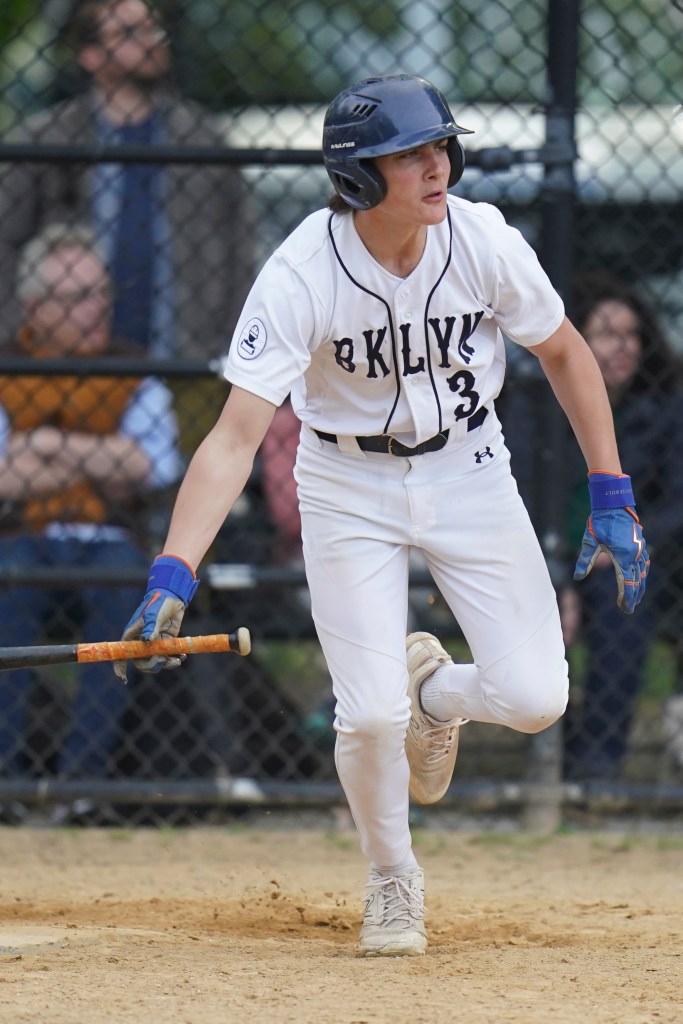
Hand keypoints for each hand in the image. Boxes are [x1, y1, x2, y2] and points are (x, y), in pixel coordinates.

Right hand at [114, 554, 198, 680]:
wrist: (173, 597)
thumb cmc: (158, 603)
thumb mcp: (153, 615)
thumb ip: (150, 628)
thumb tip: (147, 641)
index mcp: (132, 636)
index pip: (121, 655)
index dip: (120, 668)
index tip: (123, 679)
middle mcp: (141, 642)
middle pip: (142, 663)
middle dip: (152, 665)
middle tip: (163, 661)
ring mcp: (154, 643)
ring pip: (156, 661)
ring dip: (166, 664)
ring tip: (178, 660)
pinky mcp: (166, 642)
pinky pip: (168, 656)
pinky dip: (175, 658)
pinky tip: (183, 655)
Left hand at [573, 473, 648, 613]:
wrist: (614, 503)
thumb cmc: (600, 521)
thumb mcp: (590, 541)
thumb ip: (584, 560)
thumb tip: (577, 577)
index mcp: (623, 556)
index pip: (626, 582)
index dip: (626, 596)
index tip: (624, 607)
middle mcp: (634, 554)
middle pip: (637, 580)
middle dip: (633, 595)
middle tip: (629, 609)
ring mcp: (639, 548)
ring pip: (643, 572)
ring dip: (640, 586)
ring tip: (636, 598)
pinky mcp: (640, 543)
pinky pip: (644, 562)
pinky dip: (643, 573)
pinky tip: (640, 578)